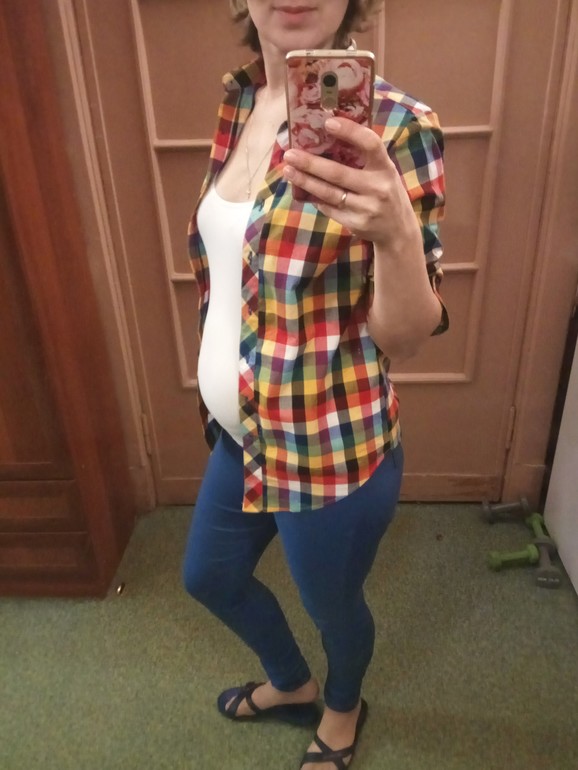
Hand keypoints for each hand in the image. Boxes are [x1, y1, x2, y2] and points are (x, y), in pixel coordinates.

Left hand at [282, 117, 415, 246]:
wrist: (398, 231)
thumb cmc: (387, 193)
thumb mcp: (384, 172)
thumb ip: (364, 159)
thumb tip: (327, 138)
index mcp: (386, 168)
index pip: (370, 144)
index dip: (350, 131)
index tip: (328, 122)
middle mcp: (378, 188)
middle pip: (338, 173)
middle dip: (310, 163)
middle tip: (290, 154)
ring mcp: (366, 208)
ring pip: (328, 193)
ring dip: (305, 181)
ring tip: (288, 170)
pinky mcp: (355, 223)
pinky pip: (329, 208)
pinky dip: (314, 198)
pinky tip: (302, 189)